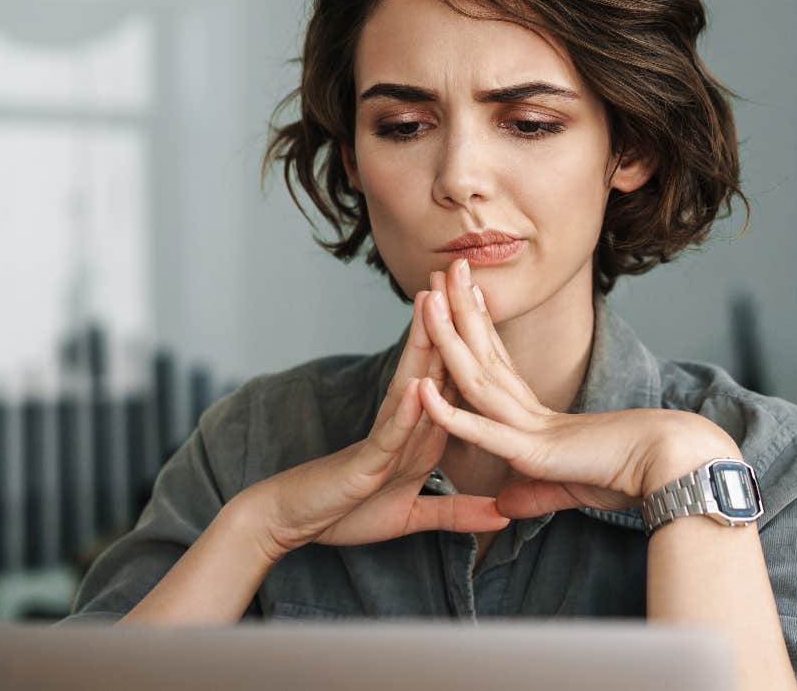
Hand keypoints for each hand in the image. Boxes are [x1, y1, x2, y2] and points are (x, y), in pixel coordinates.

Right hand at [249, 289, 508, 561]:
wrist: (293, 523)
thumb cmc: (347, 513)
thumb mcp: (412, 517)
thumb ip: (457, 513)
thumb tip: (503, 515)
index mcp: (419, 436)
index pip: (450, 382)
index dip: (470, 344)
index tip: (487, 305)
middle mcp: (402, 428)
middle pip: (430, 367)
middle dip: (447, 323)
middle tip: (460, 274)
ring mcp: (384, 441)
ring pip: (409, 387)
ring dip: (423, 347)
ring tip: (434, 302)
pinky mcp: (367, 464)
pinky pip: (389, 436)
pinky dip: (405, 414)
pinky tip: (418, 388)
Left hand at [415, 258, 738, 518]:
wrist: (675, 467)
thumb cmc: (633, 475)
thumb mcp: (570, 489)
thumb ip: (534, 493)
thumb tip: (504, 502)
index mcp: (540, 417)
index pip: (498, 366)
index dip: (475, 330)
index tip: (456, 298)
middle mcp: (531, 414)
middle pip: (484, 355)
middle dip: (460, 311)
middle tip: (442, 269)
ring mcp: (530, 428)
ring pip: (477, 377)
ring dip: (449, 337)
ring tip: (430, 296)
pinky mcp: (534, 452)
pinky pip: (484, 430)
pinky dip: (451, 414)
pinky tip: (421, 391)